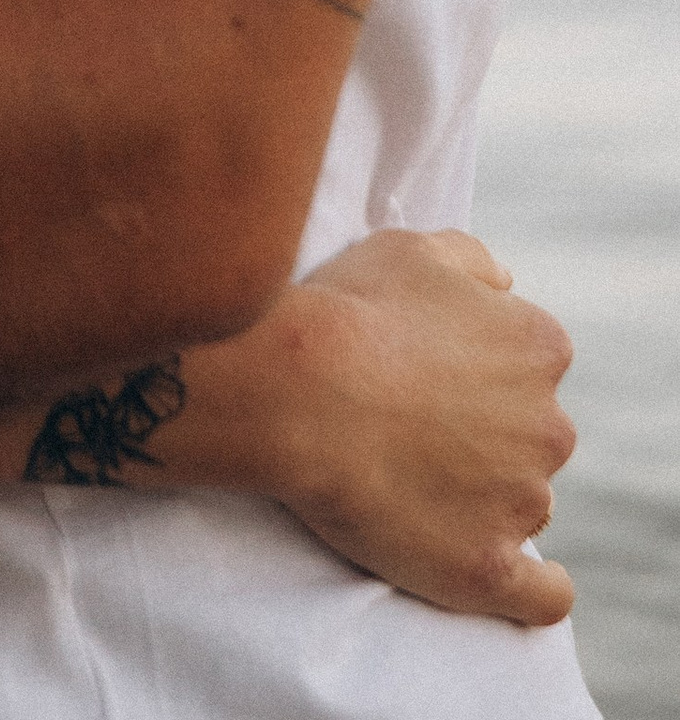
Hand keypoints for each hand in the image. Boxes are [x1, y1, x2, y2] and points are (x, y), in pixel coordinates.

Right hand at [274, 228, 574, 624]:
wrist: (294, 392)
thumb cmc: (346, 311)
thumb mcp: (409, 248)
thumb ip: (473, 261)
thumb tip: (505, 283)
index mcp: (538, 348)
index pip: (531, 364)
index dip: (478, 367)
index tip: (429, 373)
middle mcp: (548, 426)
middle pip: (532, 436)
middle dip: (486, 432)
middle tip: (411, 426)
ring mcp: (522, 502)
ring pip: (525, 502)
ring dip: (487, 495)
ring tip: (411, 482)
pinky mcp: (489, 567)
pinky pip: (544, 595)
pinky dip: (537, 588)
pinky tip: (515, 574)